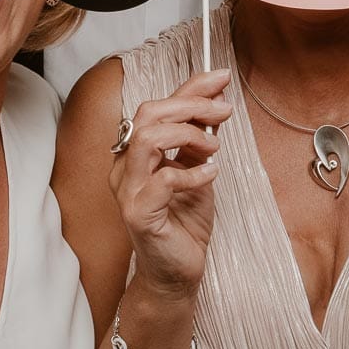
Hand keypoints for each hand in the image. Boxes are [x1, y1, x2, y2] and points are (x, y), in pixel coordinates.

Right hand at [110, 69, 231, 295]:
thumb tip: (217, 101)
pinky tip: (211, 175)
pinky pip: (163, 180)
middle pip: (149, 115)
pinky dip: (193, 173)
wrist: (178, 271)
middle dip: (191, 106)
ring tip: (214, 147)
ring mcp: (128, 191)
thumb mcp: (198, 168)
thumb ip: (199, 137)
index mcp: (135, 153)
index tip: (221, 77)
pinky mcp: (139, 215)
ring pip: (147, 139)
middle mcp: (124, 168)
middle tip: (223, 111)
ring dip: (187, 135)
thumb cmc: (185, 221)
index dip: (191, 88)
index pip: (157, 106)